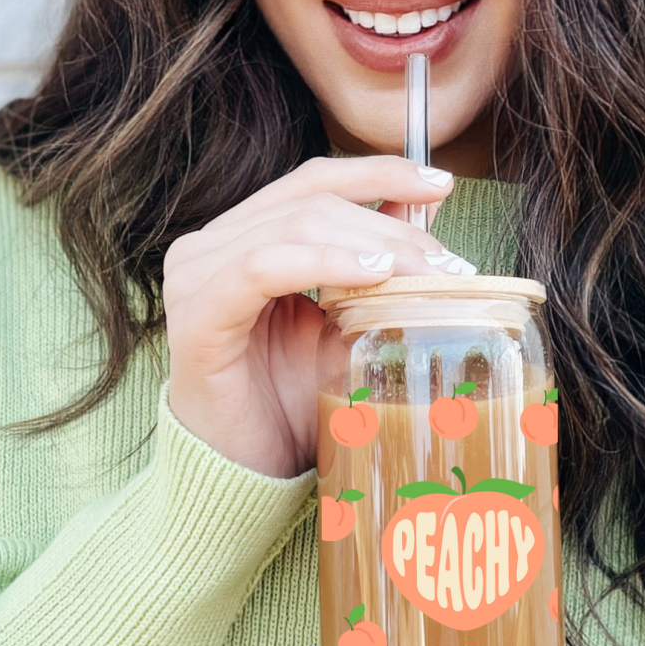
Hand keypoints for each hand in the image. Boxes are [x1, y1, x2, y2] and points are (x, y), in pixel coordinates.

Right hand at [162, 156, 463, 477]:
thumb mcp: (341, 328)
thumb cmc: (287, 406)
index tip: (440, 184)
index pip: (312, 182)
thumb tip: (426, 222)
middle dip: (389, 224)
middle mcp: (209, 247)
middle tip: (447, 261)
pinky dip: (324, 263)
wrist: (243, 473)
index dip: (378, 172)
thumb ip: (369, 273)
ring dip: (371, 244)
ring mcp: (196, 277)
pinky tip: (373, 278)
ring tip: (425, 272)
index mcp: (240, 241)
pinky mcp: (197, 316)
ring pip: (295, 226)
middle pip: (311, 200)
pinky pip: (263, 268)